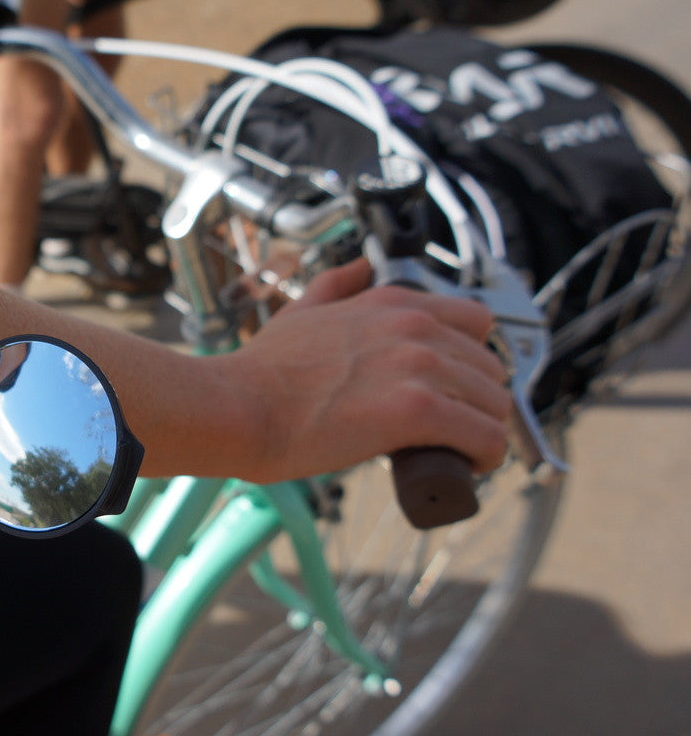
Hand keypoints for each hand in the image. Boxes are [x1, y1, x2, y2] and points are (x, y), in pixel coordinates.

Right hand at [225, 258, 510, 482]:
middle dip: (475, 401)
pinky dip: (485, 457)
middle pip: (490, 367)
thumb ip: (335, 285)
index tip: (451, 389)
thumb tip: (358, 266)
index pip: (475, 322)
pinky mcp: (418, 411)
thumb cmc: (261, 372)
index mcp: (392, 303)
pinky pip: (486, 437)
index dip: (468, 361)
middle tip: (450, 430)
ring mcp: (418, 366)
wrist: (239, 408)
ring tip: (457, 453)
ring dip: (483, 431)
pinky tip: (468, 468)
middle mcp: (414, 326)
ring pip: (495, 404)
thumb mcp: (302, 311)